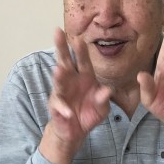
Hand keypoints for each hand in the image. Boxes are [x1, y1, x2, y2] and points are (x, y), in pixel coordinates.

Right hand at [41, 28, 110, 163]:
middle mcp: (71, 81)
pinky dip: (64, 109)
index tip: (80, 39)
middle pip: (65, 62)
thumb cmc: (89, 113)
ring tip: (58, 70)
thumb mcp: (102, 108)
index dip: (81, 51)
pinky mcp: (56, 107)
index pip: (83, 61)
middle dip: (61, 48)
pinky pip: (60, 106)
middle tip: (57, 32)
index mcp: (85, 77)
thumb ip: (103, 99)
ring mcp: (62, 92)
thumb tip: (107, 91)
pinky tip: (69, 112)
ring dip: (59, 77)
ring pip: (59, 82)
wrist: (77, 130)